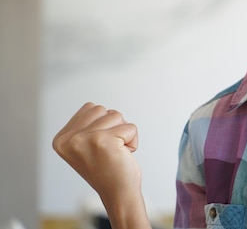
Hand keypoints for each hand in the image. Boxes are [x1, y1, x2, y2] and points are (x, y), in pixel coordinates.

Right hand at [53, 102, 149, 228]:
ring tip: (115, 151)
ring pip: (116, 115)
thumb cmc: (106, 167)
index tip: (98, 147)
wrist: (117, 193)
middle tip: (108, 149)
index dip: (102, 125)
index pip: (90, 108)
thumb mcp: (84, 145)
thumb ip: (84, 126)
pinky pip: (131, 127)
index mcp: (60, 139)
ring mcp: (85, 139)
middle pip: (102, 109)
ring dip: (123, 133)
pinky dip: (133, 140)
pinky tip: (123, 155)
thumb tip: (92, 107)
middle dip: (113, 126)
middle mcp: (69, 139)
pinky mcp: (104, 141)